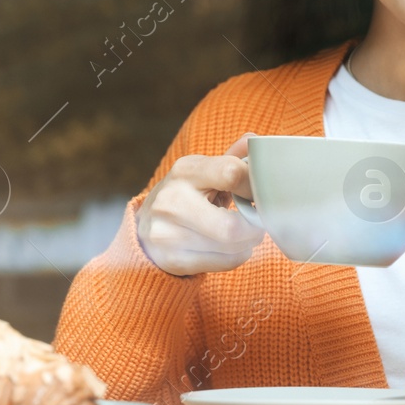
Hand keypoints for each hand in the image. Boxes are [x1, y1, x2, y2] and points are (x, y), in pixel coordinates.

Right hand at [136, 134, 263, 275]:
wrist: (146, 226)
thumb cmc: (187, 194)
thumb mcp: (204, 170)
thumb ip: (232, 157)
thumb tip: (255, 141)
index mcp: (185, 170)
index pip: (232, 173)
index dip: (254, 185)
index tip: (257, 193)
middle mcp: (172, 201)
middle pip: (231, 227)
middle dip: (255, 227)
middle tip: (258, 222)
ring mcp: (168, 234)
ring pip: (231, 249)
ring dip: (248, 242)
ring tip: (243, 233)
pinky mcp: (173, 260)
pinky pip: (224, 264)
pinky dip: (236, 256)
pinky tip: (228, 247)